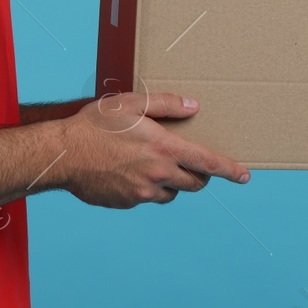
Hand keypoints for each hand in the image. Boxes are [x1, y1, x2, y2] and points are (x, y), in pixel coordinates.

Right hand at [53, 92, 249, 208]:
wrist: (61, 155)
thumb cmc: (95, 124)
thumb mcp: (130, 104)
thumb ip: (166, 104)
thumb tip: (194, 107)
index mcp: (164, 149)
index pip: (208, 163)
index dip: (231, 170)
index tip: (246, 176)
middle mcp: (158, 174)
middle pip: (195, 183)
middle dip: (199, 176)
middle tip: (190, 162)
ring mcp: (143, 193)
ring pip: (171, 192)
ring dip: (172, 182)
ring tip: (152, 163)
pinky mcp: (127, 203)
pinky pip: (147, 197)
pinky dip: (147, 187)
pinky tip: (128, 171)